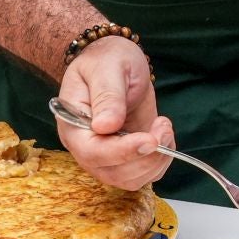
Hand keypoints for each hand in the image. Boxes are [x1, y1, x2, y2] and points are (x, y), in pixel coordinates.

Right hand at [55, 35, 172, 190]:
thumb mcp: (106, 68)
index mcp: (74, 126)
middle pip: (113, 173)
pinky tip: (163, 133)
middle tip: (163, 126)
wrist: (114, 60)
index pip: (92, 152)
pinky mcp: (128, 155)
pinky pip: (145, 173)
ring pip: (131, 179)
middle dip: (146, 157)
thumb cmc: (105, 59)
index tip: (149, 139)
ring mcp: (108, 155)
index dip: (122, 152)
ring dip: (156, 161)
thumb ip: (106, 96)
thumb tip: (105, 126)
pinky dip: (162, 160)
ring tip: (164, 126)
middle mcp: (87, 147)